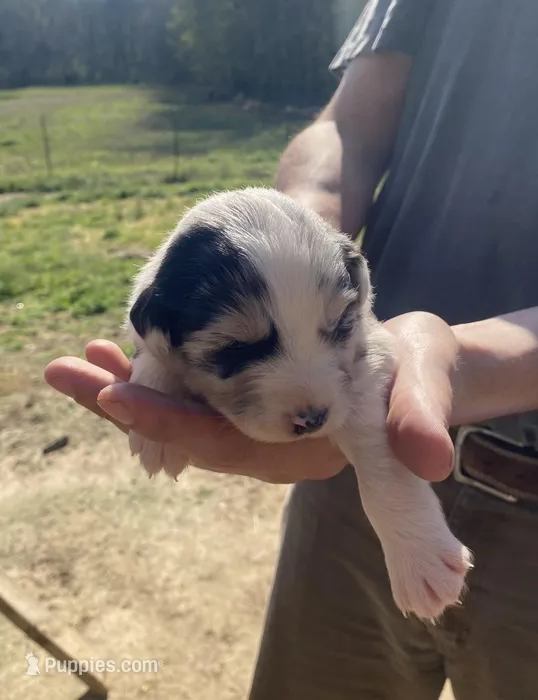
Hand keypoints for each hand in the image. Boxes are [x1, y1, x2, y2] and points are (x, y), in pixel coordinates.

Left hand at [44, 311, 456, 484]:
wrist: (422, 368)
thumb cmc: (423, 373)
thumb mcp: (427, 384)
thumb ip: (422, 419)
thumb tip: (429, 458)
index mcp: (300, 445)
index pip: (223, 442)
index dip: (168, 422)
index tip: (115, 396)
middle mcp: (267, 441)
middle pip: (183, 430)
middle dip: (123, 404)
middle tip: (63, 370)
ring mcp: (256, 422)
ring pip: (181, 412)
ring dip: (128, 387)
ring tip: (80, 357)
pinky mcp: (253, 397)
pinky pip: (194, 392)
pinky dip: (157, 371)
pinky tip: (125, 346)